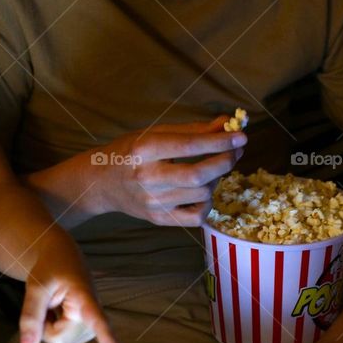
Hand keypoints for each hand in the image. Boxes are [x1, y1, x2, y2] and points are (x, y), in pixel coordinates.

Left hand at [18, 240, 122, 342]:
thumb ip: (31, 316)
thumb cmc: (50, 268)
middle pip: (60, 340)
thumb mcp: (35, 287)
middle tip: (48, 303)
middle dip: (46, 327)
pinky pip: (62, 342)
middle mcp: (93, 314)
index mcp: (85, 298)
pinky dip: (53, 330)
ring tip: (55, 305)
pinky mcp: (86, 330)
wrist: (61, 257)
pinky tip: (58, 313)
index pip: (98, 322)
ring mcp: (90, 325)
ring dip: (50, 328)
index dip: (108, 342)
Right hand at [88, 116, 246, 226]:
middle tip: (235, 151)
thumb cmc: (131, 152)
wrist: (101, 182)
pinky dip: (207, 203)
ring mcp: (152, 202)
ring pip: (202, 193)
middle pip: (199, 174)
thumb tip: (226, 123)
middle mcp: (147, 177)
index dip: (220, 141)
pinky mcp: (158, 219)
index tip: (241, 136)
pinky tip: (203, 191)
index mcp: (144, 150)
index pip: (190, 145)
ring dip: (217, 178)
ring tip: (213, 168)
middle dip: (225, 161)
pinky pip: (196, 216)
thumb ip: (192, 130)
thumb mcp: (155, 133)